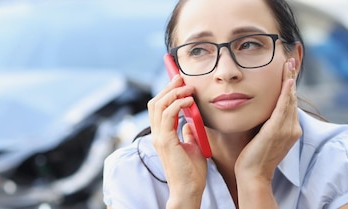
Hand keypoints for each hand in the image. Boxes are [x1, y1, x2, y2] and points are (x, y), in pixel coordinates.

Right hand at [147, 75, 207, 202]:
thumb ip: (188, 133)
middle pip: (155, 102)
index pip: (159, 107)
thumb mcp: (192, 146)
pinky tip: (189, 101)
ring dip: (173, 93)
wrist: (189, 189)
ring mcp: (159, 137)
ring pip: (158, 105)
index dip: (166, 92)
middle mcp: (157, 134)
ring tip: (188, 88)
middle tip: (181, 78)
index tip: (178, 81)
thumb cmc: (192, 172)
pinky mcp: (165, 141)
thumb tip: (190, 122)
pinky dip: (177, 104)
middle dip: (168, 87)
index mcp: (162, 135)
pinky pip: (168, 115)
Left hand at [234, 58, 301, 181]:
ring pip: (289, 100)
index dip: (290, 85)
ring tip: (288, 63)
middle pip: (292, 98)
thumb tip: (261, 109)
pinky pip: (283, 108)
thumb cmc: (253, 157)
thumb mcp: (263, 136)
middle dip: (291, 77)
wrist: (253, 175)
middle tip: (290, 59)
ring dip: (289, 80)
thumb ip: (266, 122)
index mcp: (290, 129)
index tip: (288, 69)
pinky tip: (287, 81)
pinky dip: (286, 94)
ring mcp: (287, 130)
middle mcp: (292, 128)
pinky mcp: (277, 131)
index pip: (290, 102)